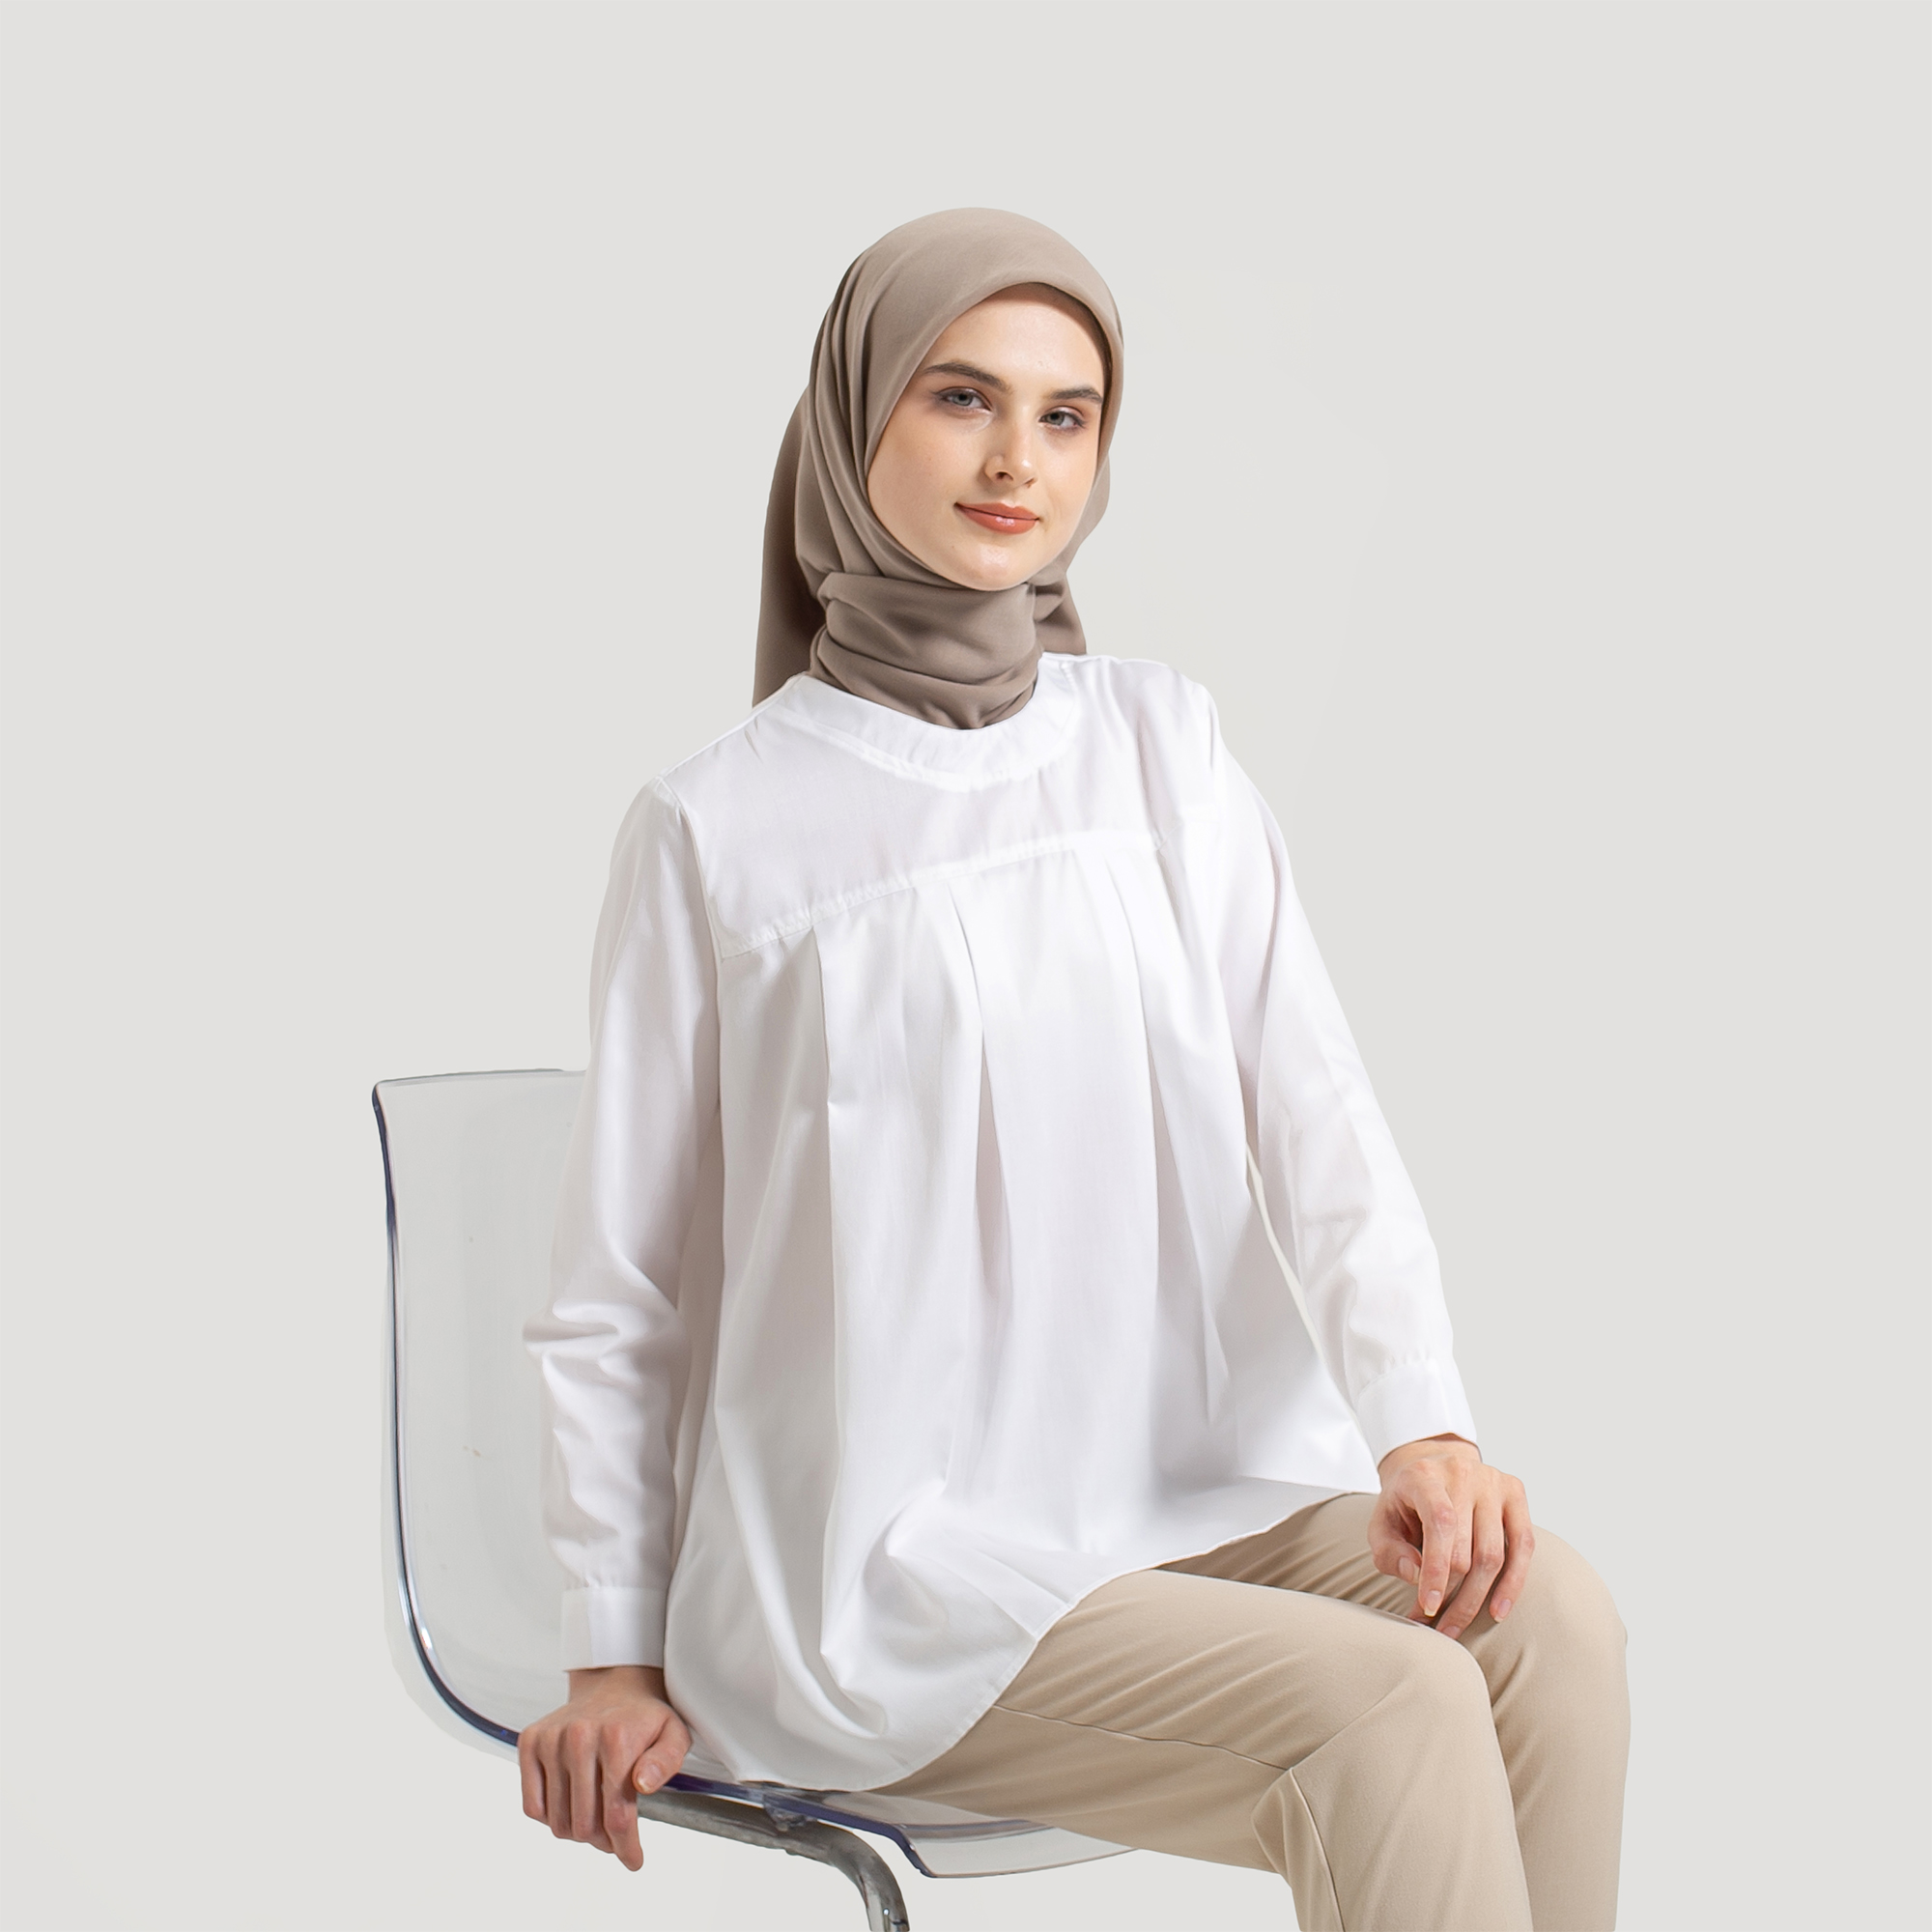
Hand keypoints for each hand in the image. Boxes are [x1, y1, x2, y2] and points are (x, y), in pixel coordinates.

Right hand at [518, 1664, 691, 1870]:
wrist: (614, 1682)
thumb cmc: (644, 1716)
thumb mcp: (674, 1734)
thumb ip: (666, 1761)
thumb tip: (644, 1783)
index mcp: (616, 1737)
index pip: (617, 1815)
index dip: (626, 1847)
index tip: (633, 1860)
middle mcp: (579, 1736)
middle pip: (585, 1825)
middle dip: (605, 1842)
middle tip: (616, 1837)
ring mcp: (551, 1739)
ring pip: (558, 1822)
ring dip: (578, 1833)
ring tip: (596, 1820)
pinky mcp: (531, 1742)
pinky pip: (533, 1806)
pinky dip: (551, 1818)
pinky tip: (571, 1807)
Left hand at [1368, 1434, 1533, 1640]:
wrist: (1431, 1466)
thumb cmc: (1404, 1503)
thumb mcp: (1382, 1523)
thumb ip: (1389, 1551)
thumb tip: (1416, 1575)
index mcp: (1425, 1475)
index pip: (1440, 1522)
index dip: (1436, 1569)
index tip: (1427, 1607)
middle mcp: (1463, 1473)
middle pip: (1466, 1547)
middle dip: (1450, 1594)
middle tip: (1433, 1624)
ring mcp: (1493, 1482)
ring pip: (1494, 1553)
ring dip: (1476, 1599)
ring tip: (1455, 1626)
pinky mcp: (1515, 1493)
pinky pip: (1524, 1546)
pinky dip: (1513, 1583)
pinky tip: (1497, 1611)